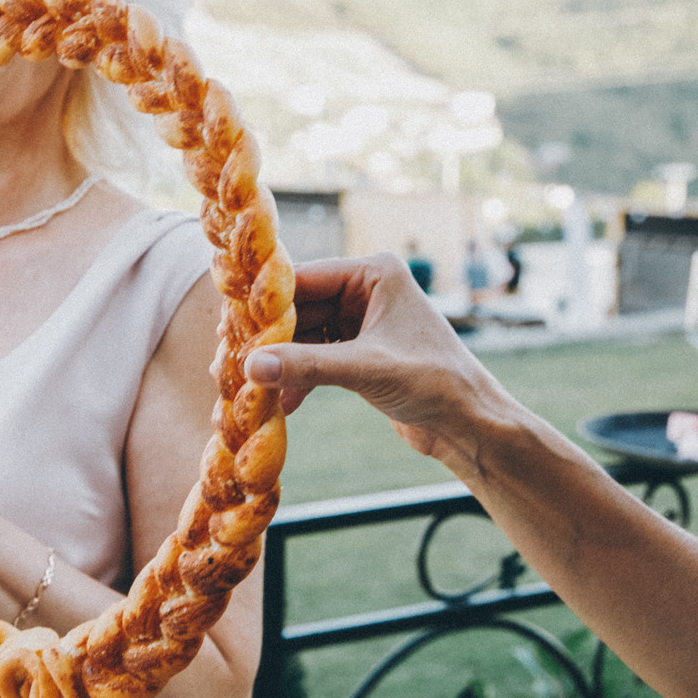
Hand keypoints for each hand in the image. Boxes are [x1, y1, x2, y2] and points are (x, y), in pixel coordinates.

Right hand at [243, 255, 501, 455]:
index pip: (304, 279)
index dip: (266, 304)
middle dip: (269, 339)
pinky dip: (299, 378)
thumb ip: (307, 366)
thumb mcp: (367, 369)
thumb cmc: (434, 382)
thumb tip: (251, 366)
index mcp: (375, 273)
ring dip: (280, 363)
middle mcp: (366, 290)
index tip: (229, 326)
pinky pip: (316, 357)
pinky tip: (283, 404)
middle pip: (299, 308)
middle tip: (231, 362)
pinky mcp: (360, 352)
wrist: (469, 424)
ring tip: (250, 390)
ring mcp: (362, 321)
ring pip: (304, 336)